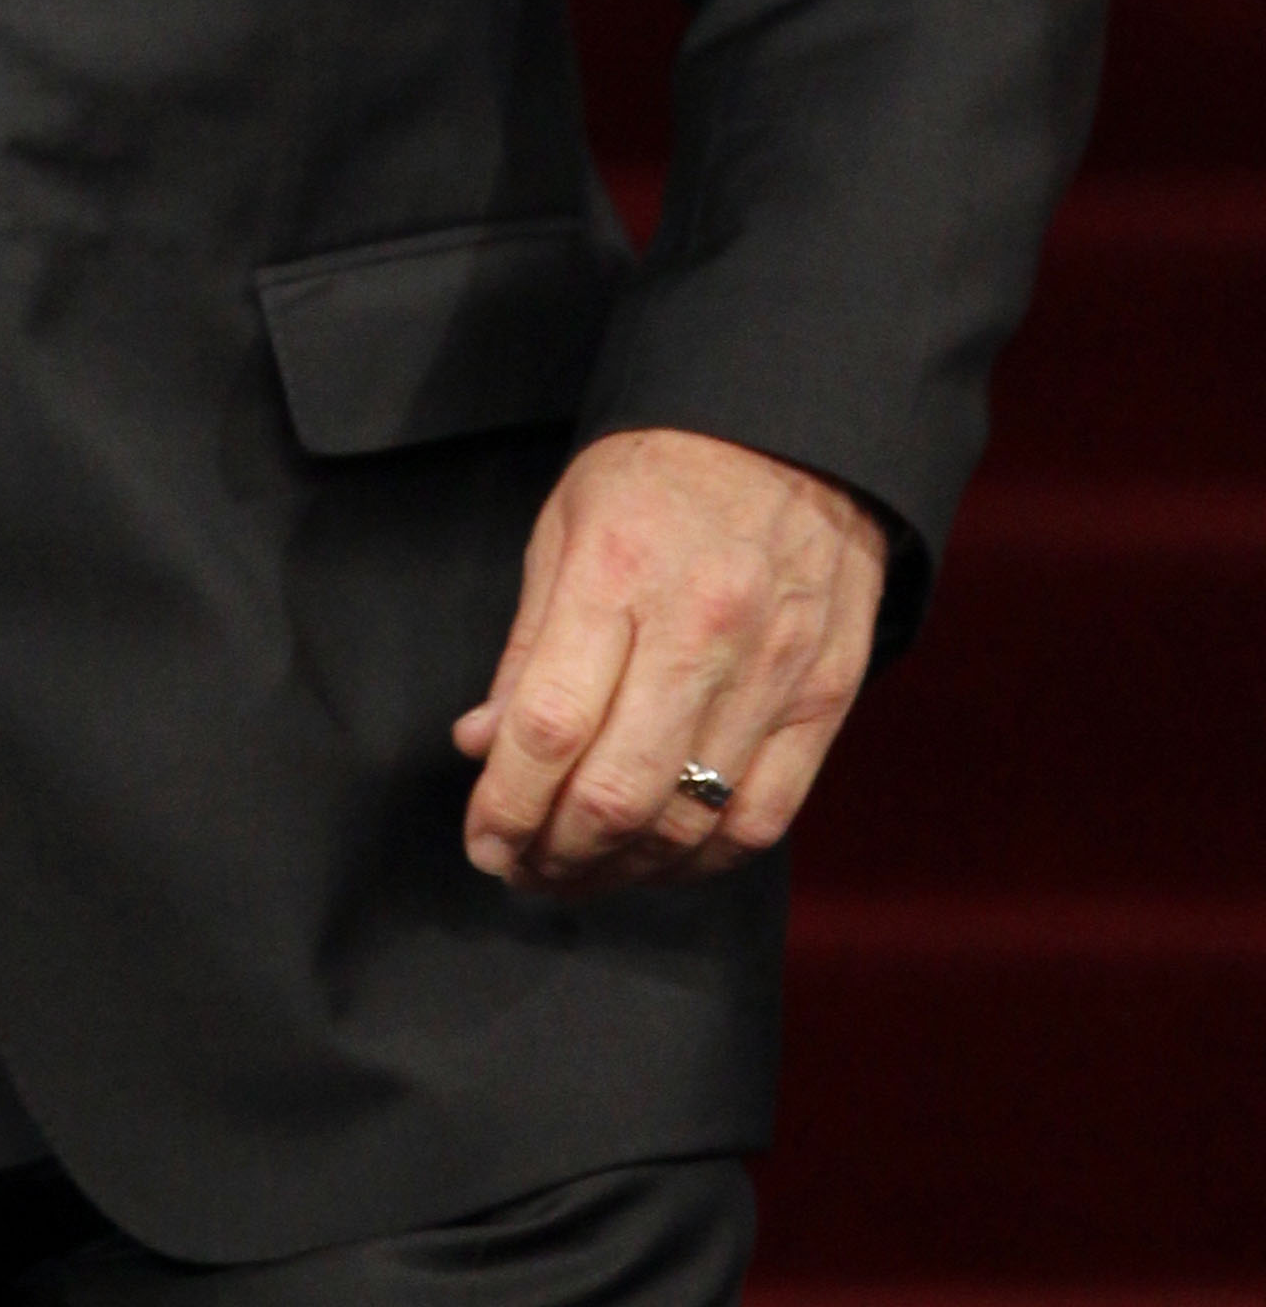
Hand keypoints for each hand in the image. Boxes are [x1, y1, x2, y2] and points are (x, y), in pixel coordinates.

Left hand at [453, 426, 886, 891]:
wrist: (794, 433)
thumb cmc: (659, 474)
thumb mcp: (566, 526)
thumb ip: (527, 646)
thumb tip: (482, 744)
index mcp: (615, 574)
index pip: (549, 725)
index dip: (506, 804)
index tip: (482, 840)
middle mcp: (698, 630)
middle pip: (617, 792)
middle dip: (555, 854)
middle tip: (522, 870)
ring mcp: (771, 671)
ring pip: (689, 821)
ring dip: (622, 871)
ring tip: (579, 873)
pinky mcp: (824, 699)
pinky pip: (763, 818)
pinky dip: (703, 861)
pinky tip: (661, 861)